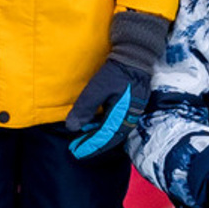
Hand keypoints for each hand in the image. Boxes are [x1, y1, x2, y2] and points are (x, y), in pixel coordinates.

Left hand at [65, 8, 168, 157]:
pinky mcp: (133, 107)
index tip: (75, 151)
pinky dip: (106, 130)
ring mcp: (134, 113)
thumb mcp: (97, 88)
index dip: (89, 146)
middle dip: (94, 146)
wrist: (136, 56)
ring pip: (116, 133)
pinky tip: (97, 125)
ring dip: (100, 138)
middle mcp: (130, 118)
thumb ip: (85, 108)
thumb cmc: (116, 72)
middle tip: (77, 149)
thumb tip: (72, 128)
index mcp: (123, 115)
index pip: (104, 137)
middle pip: (111, 139)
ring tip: (85, 138)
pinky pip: (119, 125)